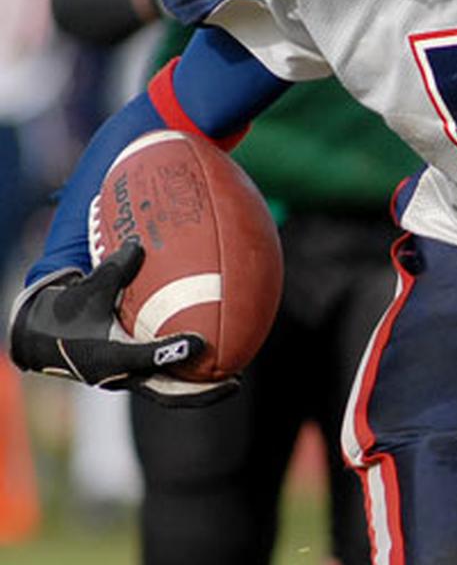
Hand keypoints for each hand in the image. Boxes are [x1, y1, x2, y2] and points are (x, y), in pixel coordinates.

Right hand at [9, 241, 236, 406]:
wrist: (41, 339)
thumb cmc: (67, 312)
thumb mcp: (87, 290)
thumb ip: (113, 269)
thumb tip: (137, 244)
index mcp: (108, 357)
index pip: (145, 359)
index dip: (173, 352)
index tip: (202, 342)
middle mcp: (122, 376)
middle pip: (168, 393)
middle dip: (202, 392)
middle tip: (235, 381)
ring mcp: (129, 382)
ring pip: (171, 393)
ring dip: (202, 389)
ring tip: (235, 379)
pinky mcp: (133, 379)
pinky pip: (167, 381)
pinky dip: (190, 376)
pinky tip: (214, 360)